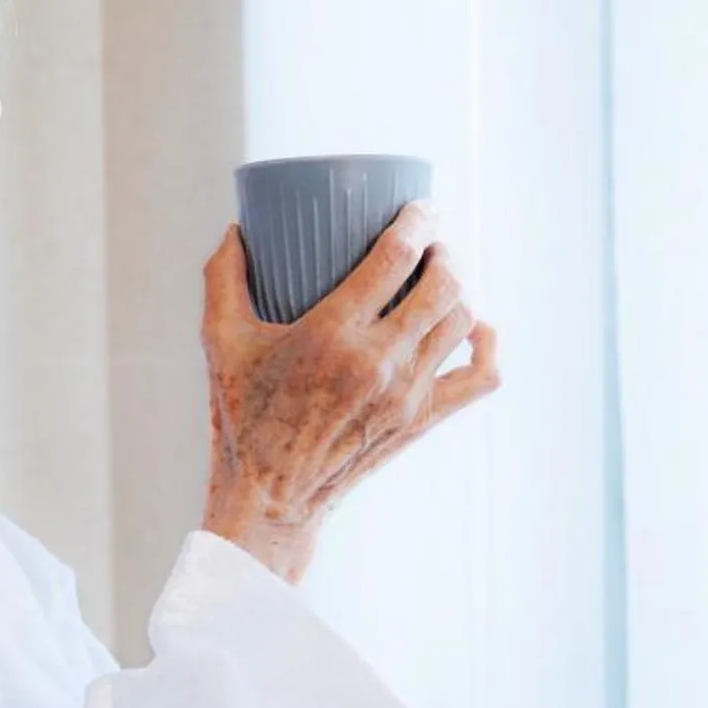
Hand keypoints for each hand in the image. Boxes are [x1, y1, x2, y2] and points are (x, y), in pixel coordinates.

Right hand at [200, 206, 500, 583]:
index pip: (396, 258)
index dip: (416, 221)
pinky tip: (473, 327)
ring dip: (458, 287)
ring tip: (439, 276)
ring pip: (462, 320)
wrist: (272, 498)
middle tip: (427, 242)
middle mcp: (379, 362)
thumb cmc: (241, 419)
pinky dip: (486, 344)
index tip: (415, 209)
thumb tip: (236, 231)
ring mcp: (407, 394)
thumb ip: (222, 280)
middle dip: (443, 250)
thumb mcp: (220, 344)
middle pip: (443, 283)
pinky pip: (480, 376)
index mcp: (331, 335)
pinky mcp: (422, 420)